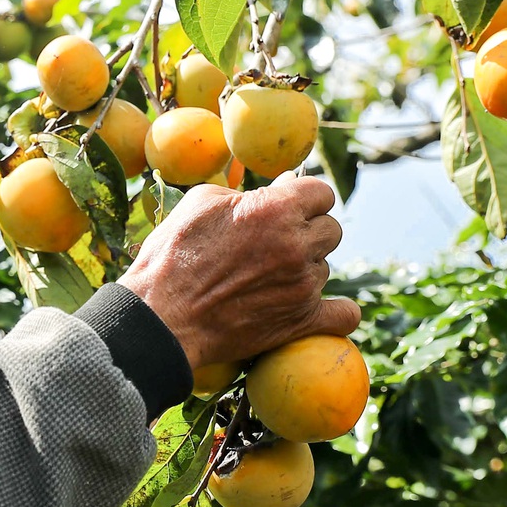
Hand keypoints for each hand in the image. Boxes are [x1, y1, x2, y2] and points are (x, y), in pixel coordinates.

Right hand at [119, 175, 359, 370]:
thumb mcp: (201, 202)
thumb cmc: (172, 254)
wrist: (161, 315)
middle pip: (331, 230)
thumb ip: (248, 192)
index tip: (289, 209)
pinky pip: (345, 315)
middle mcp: (297, 244)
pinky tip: (324, 308)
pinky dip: (336, 312)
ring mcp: (302, 285)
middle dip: (308, 233)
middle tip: (276, 245)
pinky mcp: (301, 321)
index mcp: (276, 208)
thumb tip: (283, 185)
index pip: (322, 192)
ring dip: (305, 270)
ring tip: (267, 279)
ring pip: (324, 269)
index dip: (304, 199)